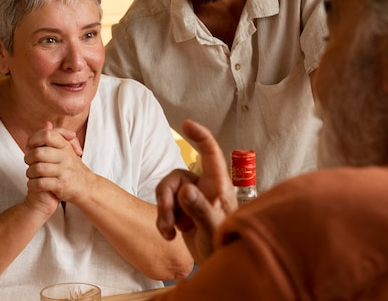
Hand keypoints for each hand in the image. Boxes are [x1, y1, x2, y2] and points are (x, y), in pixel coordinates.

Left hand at [24, 122, 92, 206]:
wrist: (87, 187)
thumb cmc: (72, 168)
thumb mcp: (67, 150)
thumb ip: (56, 137)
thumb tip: (47, 124)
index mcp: (66, 146)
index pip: (47, 135)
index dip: (33, 139)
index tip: (30, 147)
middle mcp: (66, 157)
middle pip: (38, 153)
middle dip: (28, 159)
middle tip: (29, 163)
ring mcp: (64, 171)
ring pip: (37, 169)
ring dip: (29, 173)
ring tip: (31, 174)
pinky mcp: (61, 185)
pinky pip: (40, 183)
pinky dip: (32, 184)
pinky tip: (34, 184)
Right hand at [155, 119, 236, 263]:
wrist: (217, 264)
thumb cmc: (224, 245)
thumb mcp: (212, 228)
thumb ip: (200, 209)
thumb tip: (185, 190)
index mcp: (218, 185)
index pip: (210, 153)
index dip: (199, 136)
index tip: (185, 124)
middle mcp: (204, 187)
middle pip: (176, 177)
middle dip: (165, 196)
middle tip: (166, 218)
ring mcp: (192, 198)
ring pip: (167, 192)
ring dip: (163, 212)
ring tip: (168, 231)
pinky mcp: (182, 210)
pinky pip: (165, 206)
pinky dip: (163, 221)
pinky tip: (170, 235)